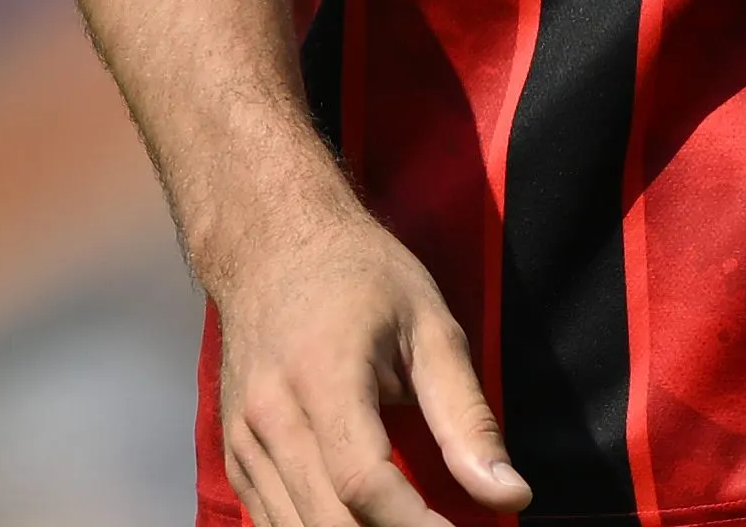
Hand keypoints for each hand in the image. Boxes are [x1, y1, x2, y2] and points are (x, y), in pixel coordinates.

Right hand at [207, 206, 530, 526]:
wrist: (269, 246)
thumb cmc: (359, 277)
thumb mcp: (431, 328)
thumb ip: (466, 417)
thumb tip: (509, 493)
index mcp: (322, 376)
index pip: (363, 482)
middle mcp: (270, 416)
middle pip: (330, 522)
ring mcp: (243, 442)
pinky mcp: (236, 458)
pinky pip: (275, 523)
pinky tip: (365, 526)